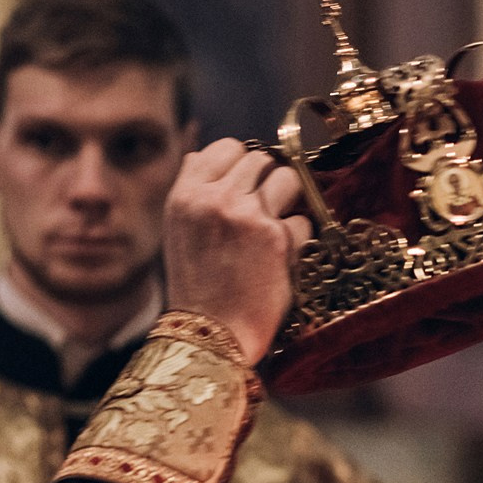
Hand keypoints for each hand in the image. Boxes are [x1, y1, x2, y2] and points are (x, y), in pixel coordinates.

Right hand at [161, 138, 313, 365]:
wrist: (210, 334)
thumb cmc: (197, 287)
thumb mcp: (179, 231)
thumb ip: (194, 192)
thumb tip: (204, 155)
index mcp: (186, 195)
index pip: (226, 147)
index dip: (243, 163)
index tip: (249, 183)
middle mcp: (215, 199)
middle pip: (260, 159)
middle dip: (269, 180)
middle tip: (268, 208)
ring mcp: (247, 216)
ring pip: (288, 178)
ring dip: (289, 200)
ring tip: (278, 226)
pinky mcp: (277, 238)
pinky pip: (303, 219)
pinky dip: (298, 238)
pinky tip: (283, 258)